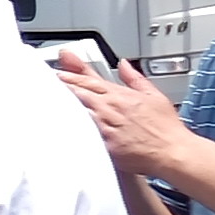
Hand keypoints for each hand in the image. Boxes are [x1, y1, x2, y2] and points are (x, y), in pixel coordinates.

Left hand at [48, 50, 199, 186]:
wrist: (173, 151)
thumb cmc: (165, 127)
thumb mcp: (154, 95)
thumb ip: (134, 78)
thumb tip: (124, 63)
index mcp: (120, 95)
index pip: (89, 81)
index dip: (70, 76)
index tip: (56, 73)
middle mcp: (110, 108)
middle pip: (78, 93)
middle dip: (60, 88)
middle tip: (41, 85)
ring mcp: (106, 127)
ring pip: (76, 111)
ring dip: (60, 106)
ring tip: (43, 102)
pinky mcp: (105, 145)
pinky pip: (81, 135)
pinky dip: (69, 130)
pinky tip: (56, 127)